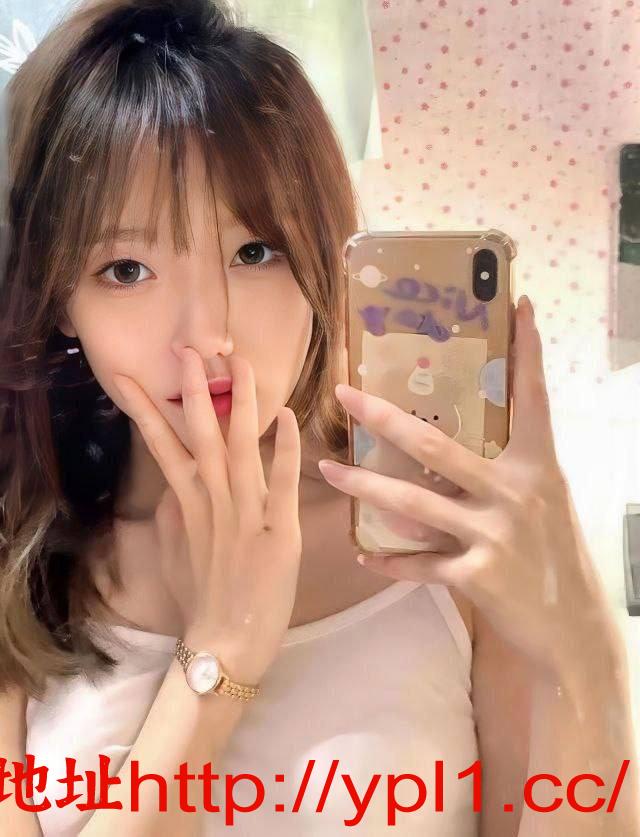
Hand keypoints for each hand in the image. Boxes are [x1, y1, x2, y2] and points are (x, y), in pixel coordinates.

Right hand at [112, 349, 302, 684]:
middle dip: (193, 388)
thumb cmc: (203, 599)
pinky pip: (282, 482)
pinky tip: (288, 416)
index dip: (145, 408)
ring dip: (240, 402)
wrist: (226, 642)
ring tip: (238, 363)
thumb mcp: (175, 552)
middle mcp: (213, 499)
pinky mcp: (280, 529)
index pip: (160, 445)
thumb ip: (173, 514)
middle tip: (188, 348)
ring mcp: (247, 512)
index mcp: (186, 502)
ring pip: (241, 445)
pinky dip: (285, 448)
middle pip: (200, 433)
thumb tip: (174, 485)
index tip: (130, 376)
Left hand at [318, 296, 619, 677]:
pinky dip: (390, 561)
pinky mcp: (478, 576)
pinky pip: (420, 565)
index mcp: (536, 467)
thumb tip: (444, 454)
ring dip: (365, 486)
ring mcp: (495, 535)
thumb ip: (502, 474)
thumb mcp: (542, 502)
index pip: (533, 399)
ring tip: (329, 469)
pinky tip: (363, 555)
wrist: (573, 626)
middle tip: (345, 393)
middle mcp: (515, 493)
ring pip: (414, 504)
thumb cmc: (555, 556)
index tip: (518, 306)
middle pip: (438, 446)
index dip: (528, 353)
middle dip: (385, 418)